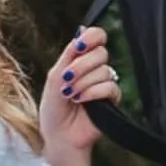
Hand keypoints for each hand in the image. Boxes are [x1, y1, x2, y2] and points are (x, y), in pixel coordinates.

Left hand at [41, 25, 119, 161]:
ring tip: (71, 96)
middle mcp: (94, 69)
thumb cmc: (53, 108)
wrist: (58, 135)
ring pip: (104, 71)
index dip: (92, 37)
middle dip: (82, 65)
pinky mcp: (112, 101)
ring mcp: (104, 84)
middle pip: (101, 53)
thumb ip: (69, 54)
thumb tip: (81, 29)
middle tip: (67, 79)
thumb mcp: (55, 76)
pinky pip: (110, 87)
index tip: (79, 47)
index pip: (97, 37)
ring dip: (84, 83)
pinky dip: (93, 93)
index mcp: (80, 59)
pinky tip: (82, 101)